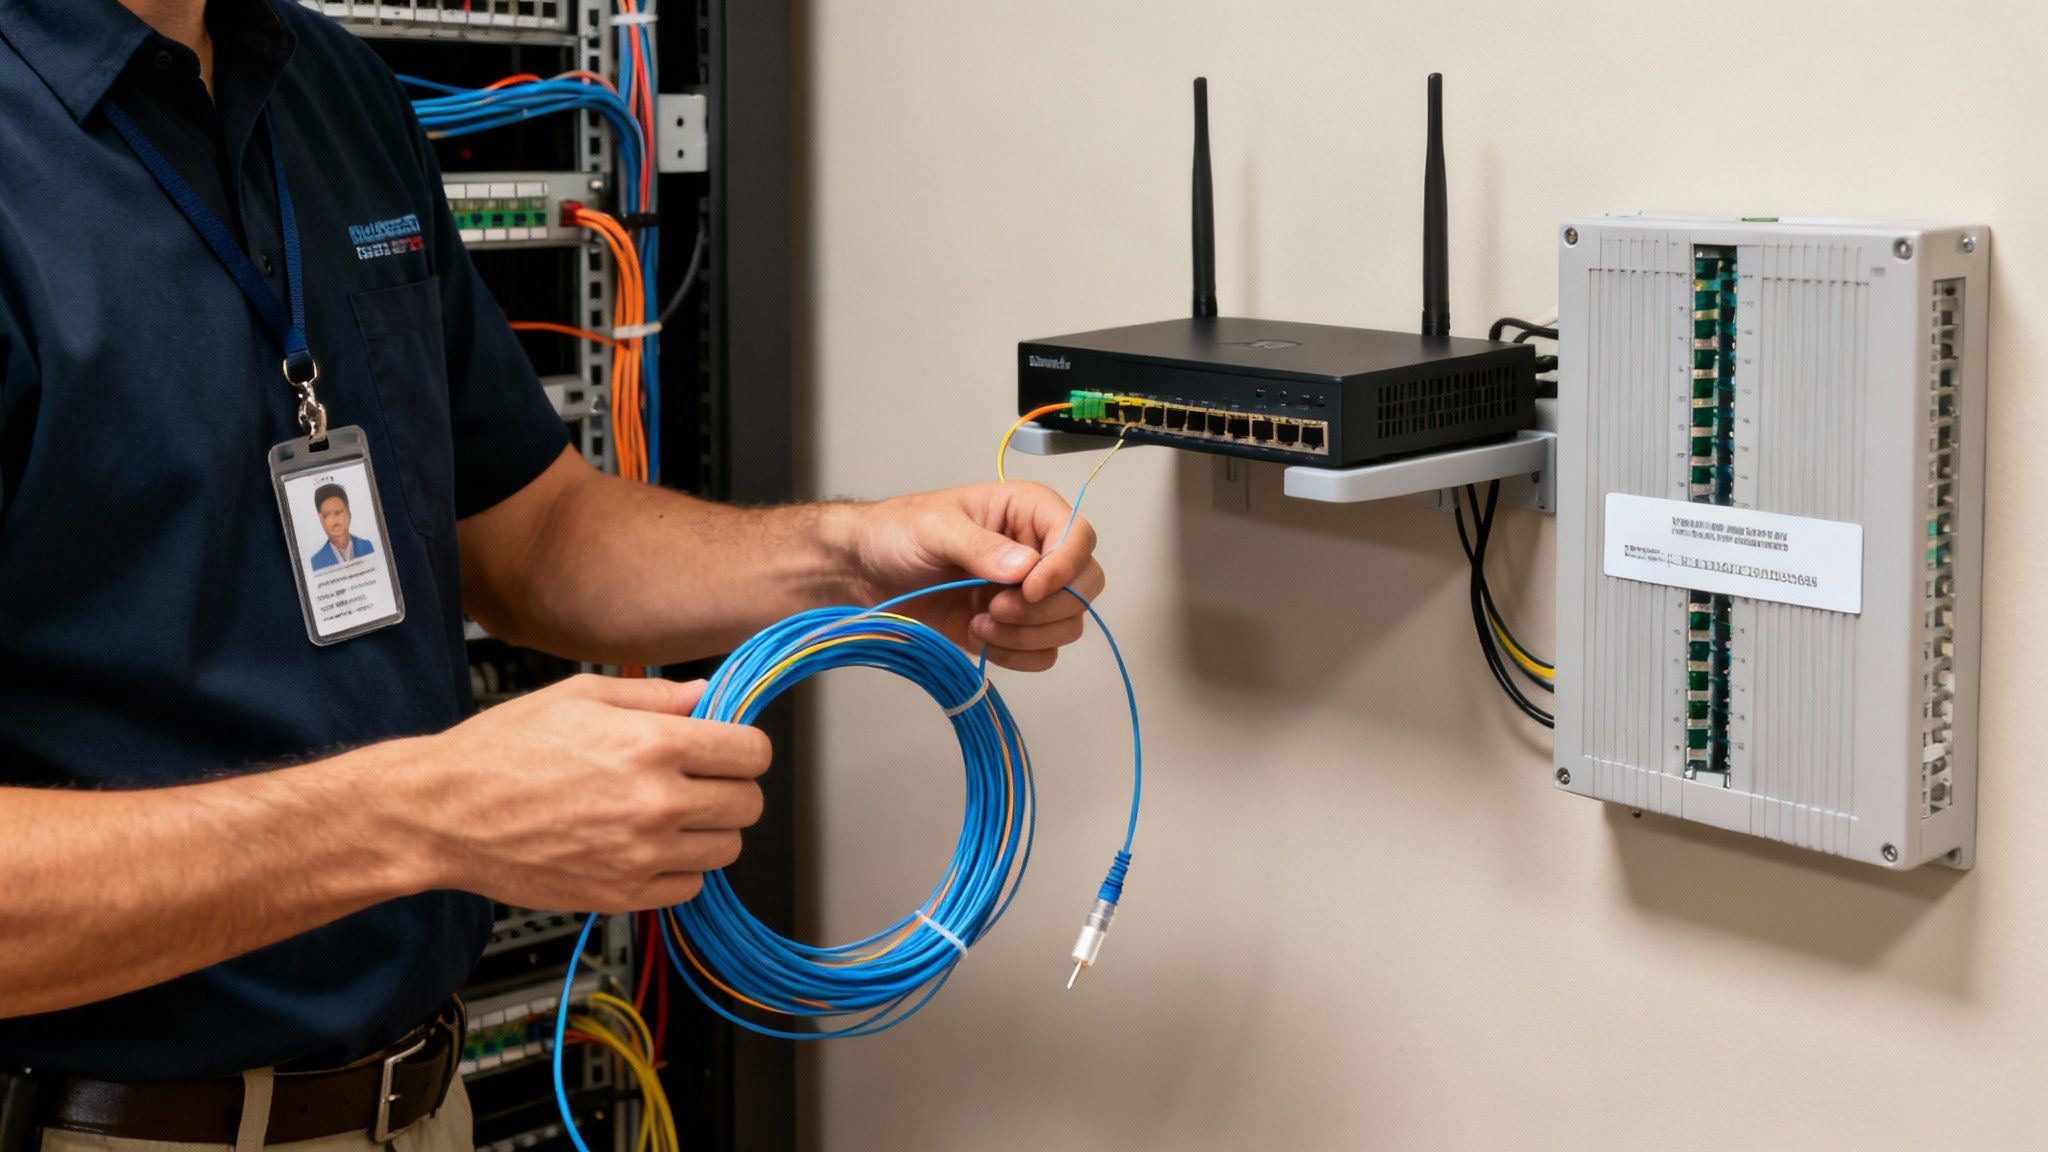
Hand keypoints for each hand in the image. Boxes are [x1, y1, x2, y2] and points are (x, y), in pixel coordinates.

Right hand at [412, 675, 769, 912]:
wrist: (444, 812)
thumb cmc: (502, 750)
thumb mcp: (582, 696)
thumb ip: (656, 697)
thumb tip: (706, 698)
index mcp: (653, 745)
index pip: (752, 753)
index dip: (744, 747)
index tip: (729, 748)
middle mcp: (656, 803)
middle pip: (748, 804)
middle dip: (730, 786)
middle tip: (699, 779)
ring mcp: (641, 856)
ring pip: (727, 849)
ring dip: (709, 830)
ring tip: (671, 813)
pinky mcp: (621, 895)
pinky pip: (690, 887)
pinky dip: (680, 869)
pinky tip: (649, 846)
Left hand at [838, 481, 1106, 671]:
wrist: (865, 572)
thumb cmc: (897, 533)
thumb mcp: (934, 529)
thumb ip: (979, 546)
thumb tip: (1024, 568)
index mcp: (1027, 512)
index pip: (1079, 536)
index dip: (1065, 566)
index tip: (1029, 588)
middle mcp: (1038, 552)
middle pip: (1086, 584)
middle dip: (1046, 607)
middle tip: (996, 608)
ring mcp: (1027, 594)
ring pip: (1068, 624)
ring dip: (1028, 634)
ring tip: (980, 623)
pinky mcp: (1013, 629)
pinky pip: (1044, 653)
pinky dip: (1019, 656)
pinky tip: (982, 639)